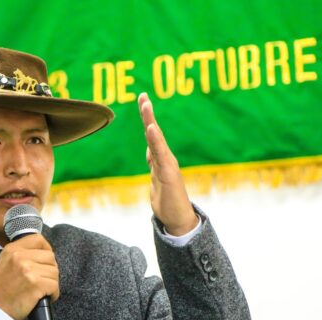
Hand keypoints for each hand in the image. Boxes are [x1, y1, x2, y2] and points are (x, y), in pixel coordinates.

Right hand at [0, 234, 59, 319]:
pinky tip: (44, 297)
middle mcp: (19, 257)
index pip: (38, 240)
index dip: (46, 249)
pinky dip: (53, 294)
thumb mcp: (5, 262)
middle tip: (43, 280)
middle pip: (50, 256)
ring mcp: (28, 270)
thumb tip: (42, 252)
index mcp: (12, 249)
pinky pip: (54, 285)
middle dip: (50, 270)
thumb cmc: (1, 290)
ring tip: (42, 290)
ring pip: (54, 272)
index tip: (46, 259)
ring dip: (51, 283)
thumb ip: (21, 254)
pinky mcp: (36, 284)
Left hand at [137, 92, 197, 235]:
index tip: (143, 100)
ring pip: (157, 140)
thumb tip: (150, 151)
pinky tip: (152, 129)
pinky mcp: (169, 175)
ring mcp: (168, 166)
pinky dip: (157, 141)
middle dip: (148, 114)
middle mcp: (165, 158)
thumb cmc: (168, 200)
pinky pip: (161, 155)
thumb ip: (154, 163)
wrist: (178, 219)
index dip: (147, 118)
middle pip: (154, 133)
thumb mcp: (156, 177)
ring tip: (145, 106)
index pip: (151, 135)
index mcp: (160, 159)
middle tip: (143, 96)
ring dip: (150, 122)